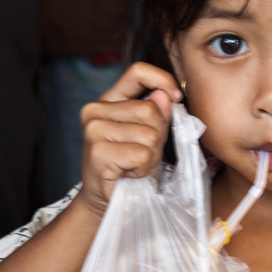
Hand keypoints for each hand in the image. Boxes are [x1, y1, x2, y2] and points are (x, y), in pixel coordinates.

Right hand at [79, 62, 181, 216]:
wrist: (104, 200)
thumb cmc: (128, 165)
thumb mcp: (147, 134)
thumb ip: (157, 114)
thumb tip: (167, 95)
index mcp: (109, 100)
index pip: (138, 71)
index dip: (163, 80)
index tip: (177, 98)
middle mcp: (96, 110)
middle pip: (152, 110)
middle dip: (159, 137)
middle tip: (143, 155)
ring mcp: (94, 130)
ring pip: (151, 135)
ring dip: (152, 157)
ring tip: (135, 165)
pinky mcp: (98, 152)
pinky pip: (143, 155)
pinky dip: (144, 169)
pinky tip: (129, 174)